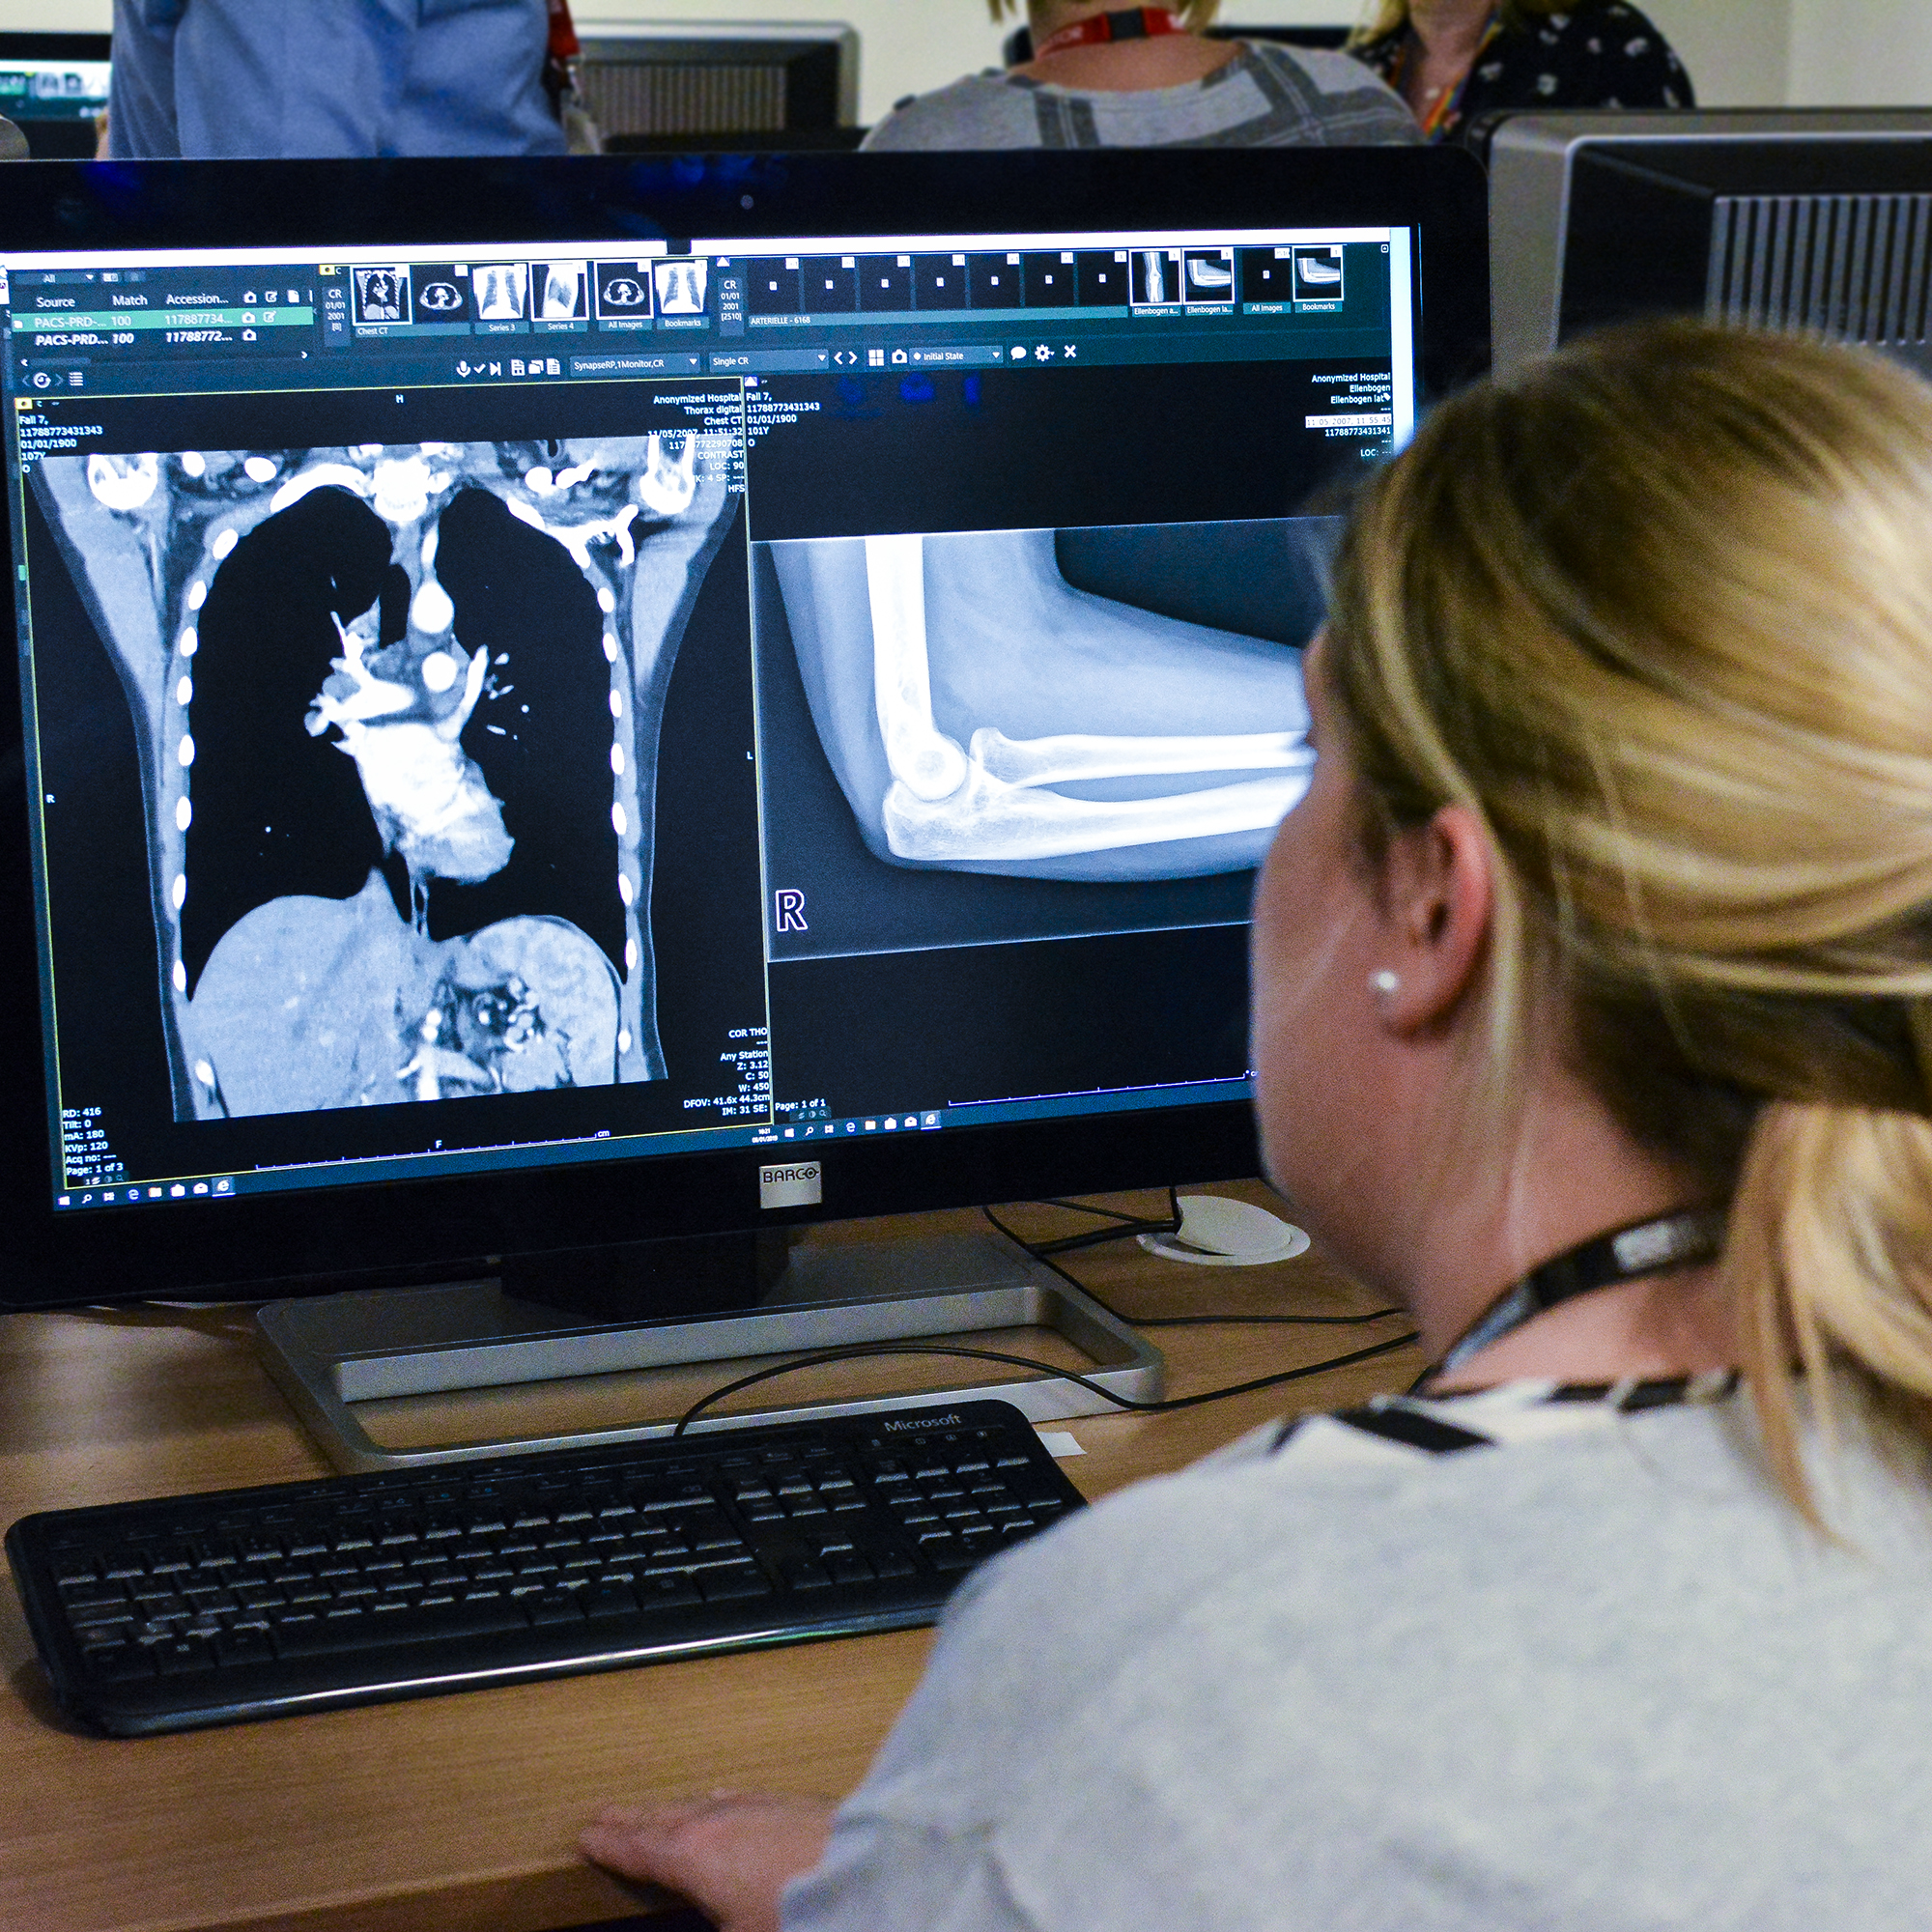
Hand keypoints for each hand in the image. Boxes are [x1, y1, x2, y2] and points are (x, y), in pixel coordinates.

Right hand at [580, 1791, 837, 1931]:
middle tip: (604, 1816)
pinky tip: (718, 1797)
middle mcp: (716, 1821)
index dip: (610, 1844)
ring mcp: (754, 1805)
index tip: (586, 1836)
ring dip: (669, 1809)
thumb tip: (694, 1919)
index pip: (639, 1849)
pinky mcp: (788, 1801)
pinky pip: (735, 1796)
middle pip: (662, 1818)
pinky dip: (713, 1800)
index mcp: (691, 1857)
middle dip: (632, 1820)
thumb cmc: (794, 1916)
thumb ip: (700, 1928)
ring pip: (697, 1804)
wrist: (867, 1871)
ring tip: (651, 1812)